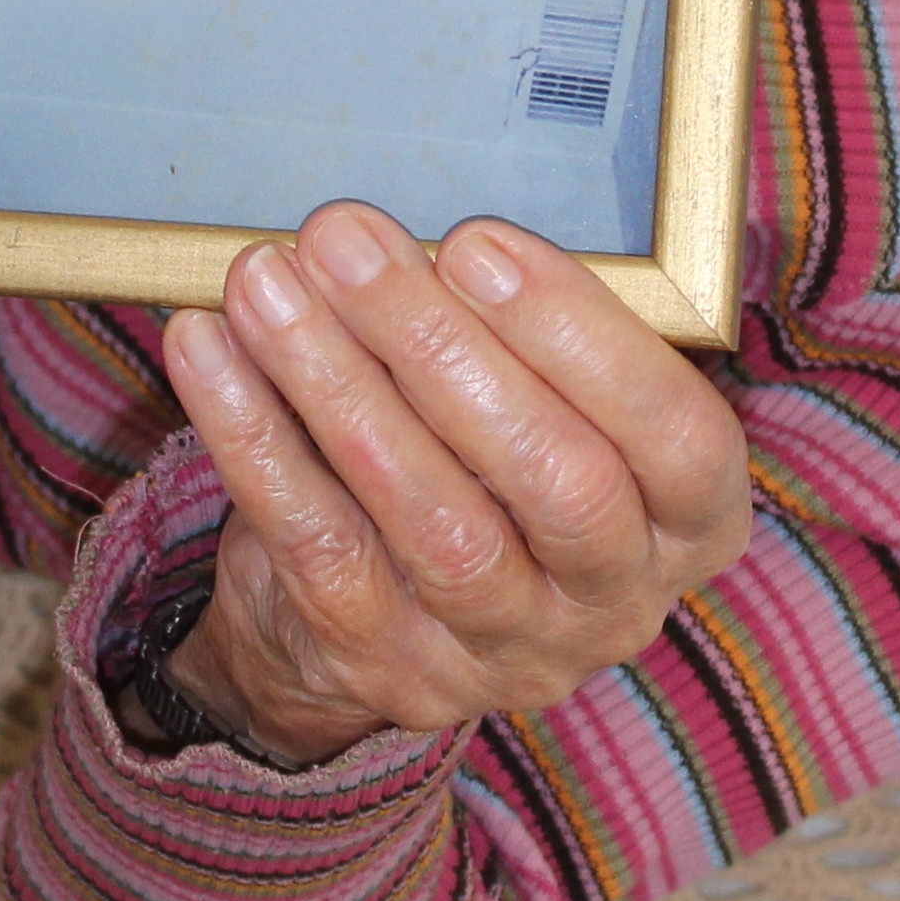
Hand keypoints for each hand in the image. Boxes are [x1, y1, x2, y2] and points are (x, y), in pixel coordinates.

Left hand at [153, 204, 750, 765]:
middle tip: (344, 239)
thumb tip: (422, 237)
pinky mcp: (387, 663)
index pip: (678, 440)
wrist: (365, 628)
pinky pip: (318, 544)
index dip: (581, 337)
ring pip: (434, 520)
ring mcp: (502, 649)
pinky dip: (255, 437)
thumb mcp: (550, 408)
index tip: (476, 242)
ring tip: (266, 280)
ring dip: (340, 383)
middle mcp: (615, 603)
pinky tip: (210, 349)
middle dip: (441, 346)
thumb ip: (526, 338)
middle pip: (557, 481)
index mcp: (689, 524)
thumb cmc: (484, 467)